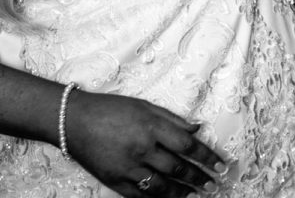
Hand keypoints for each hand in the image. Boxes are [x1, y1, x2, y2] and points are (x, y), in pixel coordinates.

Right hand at [66, 90, 231, 196]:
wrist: (73, 120)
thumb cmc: (110, 108)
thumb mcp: (144, 106)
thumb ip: (172, 119)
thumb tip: (197, 128)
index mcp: (151, 127)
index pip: (187, 145)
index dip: (207, 157)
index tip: (221, 165)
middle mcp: (142, 149)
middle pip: (178, 168)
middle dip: (199, 178)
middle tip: (214, 184)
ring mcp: (127, 167)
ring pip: (161, 187)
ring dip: (181, 193)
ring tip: (195, 194)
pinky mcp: (114, 181)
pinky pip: (139, 196)